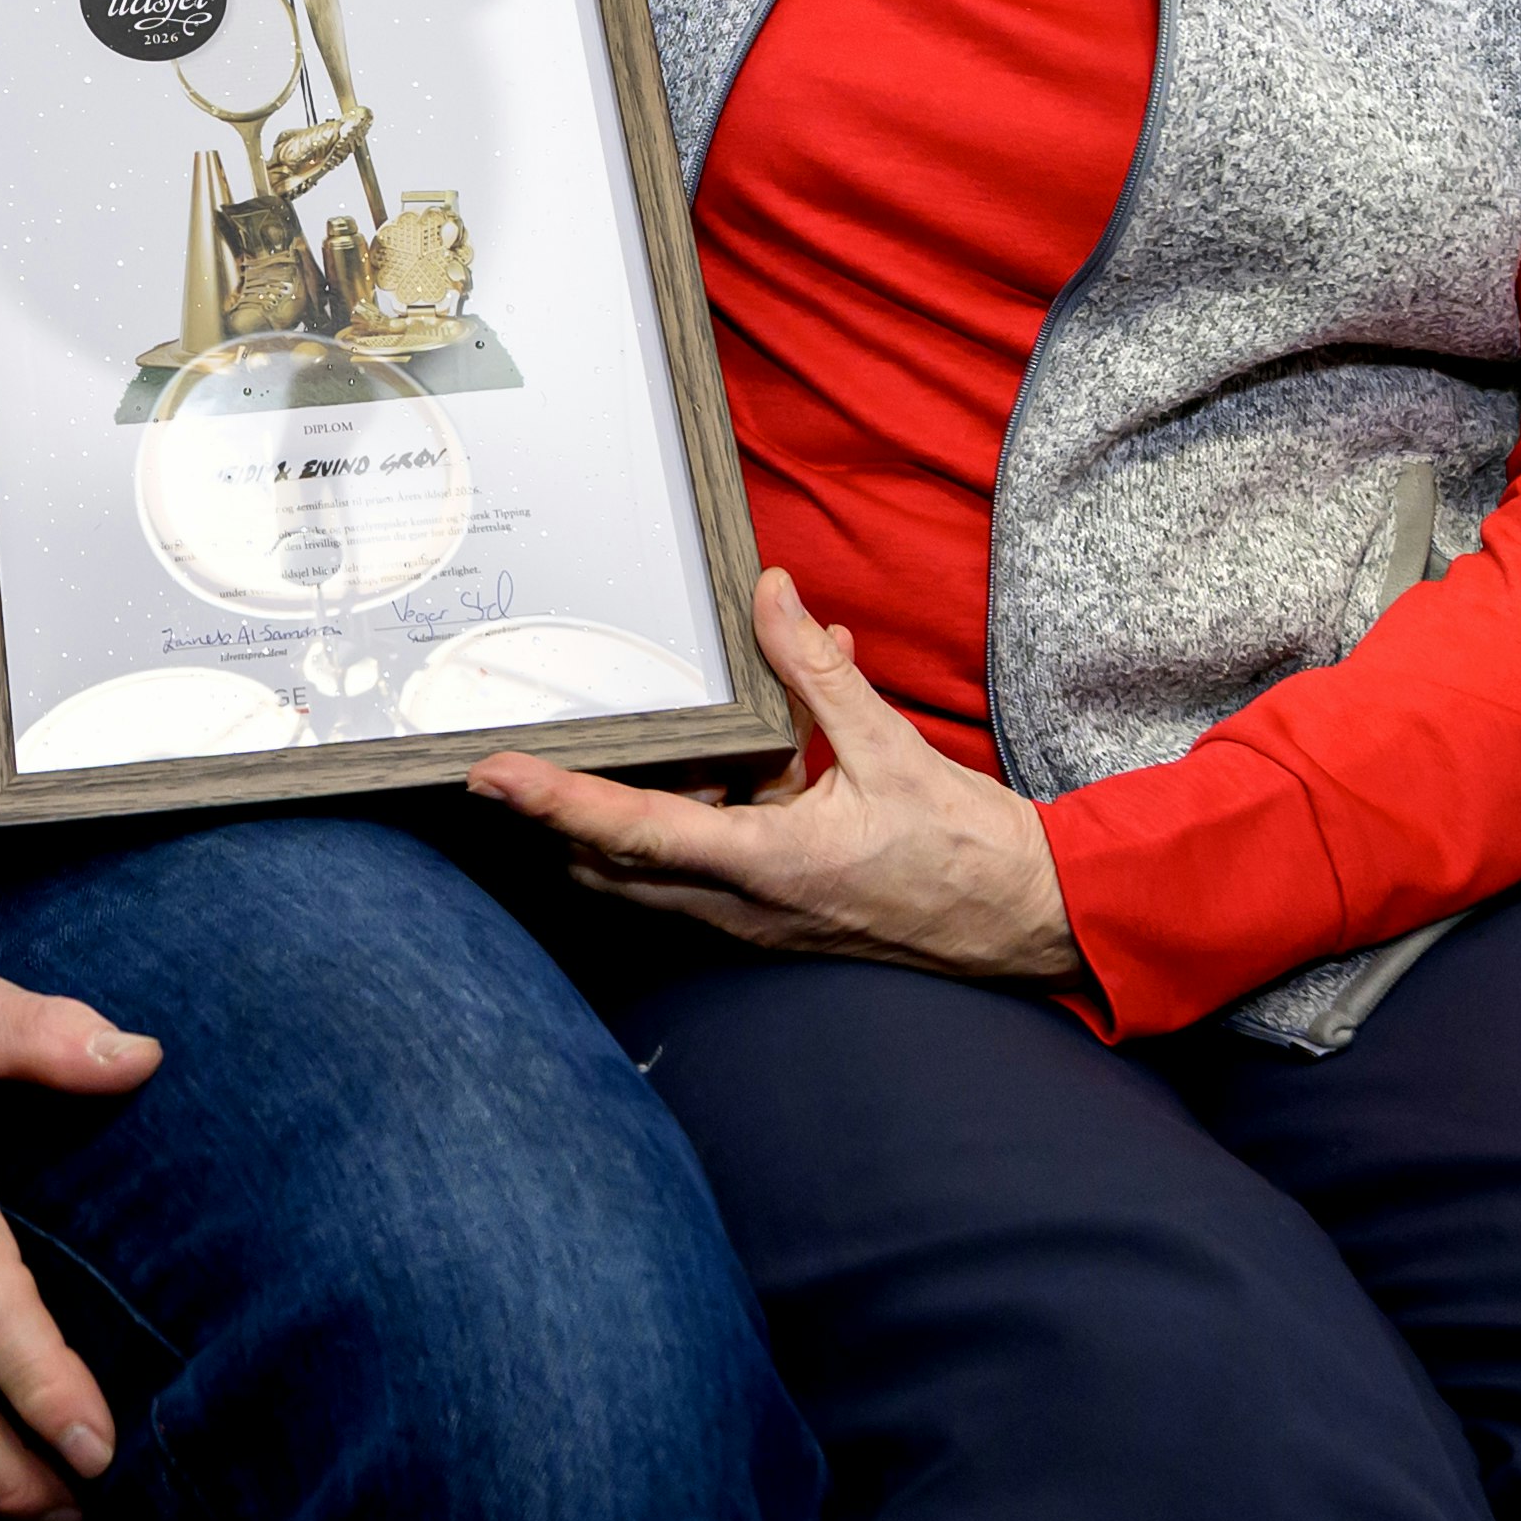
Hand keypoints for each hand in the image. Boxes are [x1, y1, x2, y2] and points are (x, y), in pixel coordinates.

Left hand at [472, 572, 1080, 985]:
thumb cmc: (967, 850)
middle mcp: (744, 908)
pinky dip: (698, 811)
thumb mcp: (892, 750)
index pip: (631, 832)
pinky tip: (751, 746)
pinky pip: (702, 869)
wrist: (1028, 923)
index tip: (492, 776)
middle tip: (514, 765)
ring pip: (649, 873)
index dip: (554, 802)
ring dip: (626, 815)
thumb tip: (772, 597)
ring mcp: (756, 922)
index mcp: (767, 866)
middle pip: (610, 869)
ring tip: (635, 741)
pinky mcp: (774, 918)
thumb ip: (821, 672)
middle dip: (557, 821)